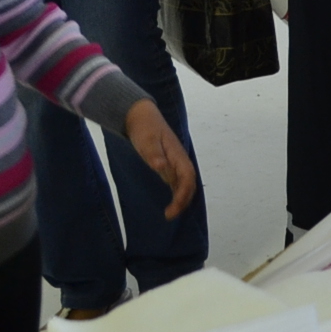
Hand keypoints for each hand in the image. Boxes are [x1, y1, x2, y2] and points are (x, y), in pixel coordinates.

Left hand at [124, 99, 198, 219]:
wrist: (141, 116)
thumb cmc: (144, 128)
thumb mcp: (147, 141)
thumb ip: (154, 154)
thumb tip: (161, 167)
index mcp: (177, 155)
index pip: (187, 179)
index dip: (183, 196)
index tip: (171, 210)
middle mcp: (179, 160)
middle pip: (189, 183)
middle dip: (183, 201)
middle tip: (169, 216)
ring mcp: (175, 162)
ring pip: (184, 183)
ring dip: (181, 198)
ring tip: (170, 213)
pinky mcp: (169, 163)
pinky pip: (177, 181)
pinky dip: (176, 192)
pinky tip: (170, 200)